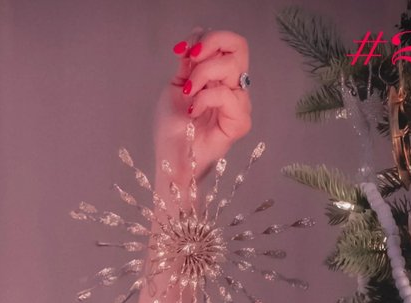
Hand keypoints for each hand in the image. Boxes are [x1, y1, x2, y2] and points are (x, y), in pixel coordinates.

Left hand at [153, 28, 252, 197]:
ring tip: (188, 93)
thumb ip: (189, 62)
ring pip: (232, 66)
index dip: (207, 38)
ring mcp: (239, 104)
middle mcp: (233, 87)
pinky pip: (228, 95)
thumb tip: (196, 34)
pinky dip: (206, 98)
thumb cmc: (172, 129)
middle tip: (190, 61)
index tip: (182, 51)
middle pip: (238, 46)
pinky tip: (192, 111)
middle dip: (210, 46)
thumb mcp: (176, 86)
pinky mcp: (240, 122)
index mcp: (220, 77)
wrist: (170, 160)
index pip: (228, 43)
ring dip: (203, 73)